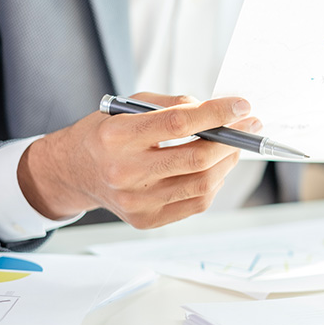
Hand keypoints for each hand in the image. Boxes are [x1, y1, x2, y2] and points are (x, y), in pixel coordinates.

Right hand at [16, 93, 260, 228]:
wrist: (74, 171)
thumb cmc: (106, 134)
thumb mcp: (129, 106)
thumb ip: (173, 105)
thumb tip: (218, 113)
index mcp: (117, 137)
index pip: (178, 123)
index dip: (216, 114)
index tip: (242, 105)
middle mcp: (124, 172)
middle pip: (197, 158)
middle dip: (232, 140)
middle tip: (249, 126)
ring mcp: (136, 201)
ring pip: (203, 183)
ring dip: (227, 162)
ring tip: (233, 146)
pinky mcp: (146, 220)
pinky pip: (196, 202)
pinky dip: (214, 182)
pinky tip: (215, 167)